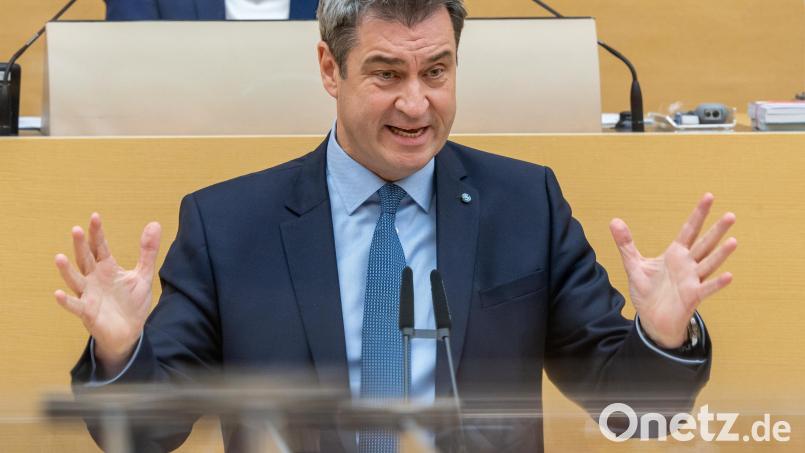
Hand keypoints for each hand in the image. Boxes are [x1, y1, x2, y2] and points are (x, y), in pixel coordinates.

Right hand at [54, 213, 161, 374]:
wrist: (130, 332)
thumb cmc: (132, 303)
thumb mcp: (143, 275)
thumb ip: (147, 251)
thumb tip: (155, 224)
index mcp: (107, 268)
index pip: (100, 247)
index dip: (97, 233)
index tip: (95, 217)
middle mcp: (94, 279)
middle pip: (85, 259)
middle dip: (80, 245)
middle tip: (75, 229)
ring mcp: (88, 295)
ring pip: (75, 280)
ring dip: (67, 270)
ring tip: (59, 257)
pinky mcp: (88, 313)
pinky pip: (75, 306)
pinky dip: (66, 301)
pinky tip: (58, 294)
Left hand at [609, 193, 736, 347]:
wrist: (651, 319)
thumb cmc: (647, 292)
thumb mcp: (633, 264)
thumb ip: (625, 243)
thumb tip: (614, 220)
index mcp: (675, 254)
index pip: (689, 230)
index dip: (698, 214)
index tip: (709, 196)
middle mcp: (687, 265)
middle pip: (704, 244)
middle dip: (716, 230)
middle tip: (731, 215)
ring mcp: (691, 280)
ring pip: (708, 264)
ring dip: (721, 254)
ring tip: (734, 240)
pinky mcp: (691, 297)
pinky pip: (706, 289)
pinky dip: (716, 283)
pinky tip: (729, 276)